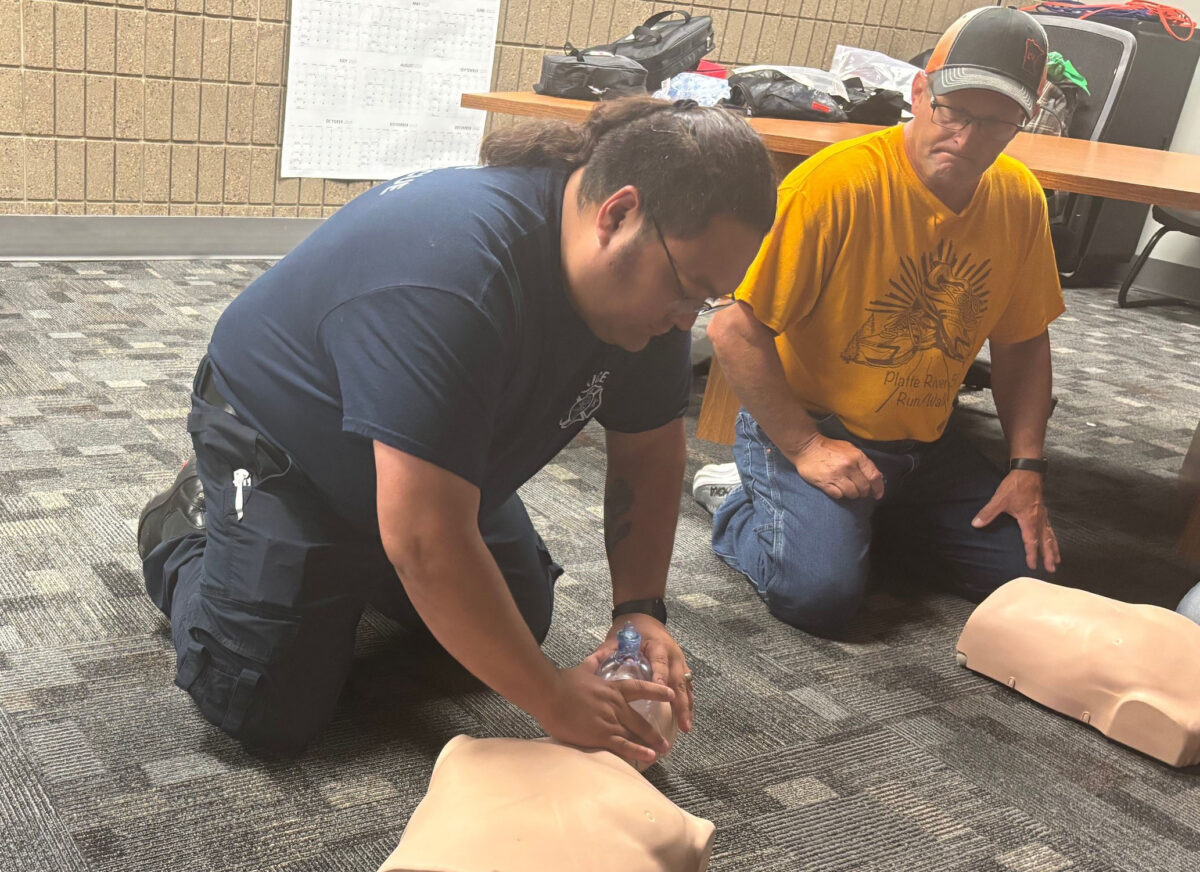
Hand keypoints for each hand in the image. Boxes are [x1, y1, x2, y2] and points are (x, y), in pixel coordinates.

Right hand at [533, 658, 674, 765]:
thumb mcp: (583, 669)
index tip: (670, 694)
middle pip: (640, 720)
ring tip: (661, 752)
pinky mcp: (601, 734)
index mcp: (612, 689)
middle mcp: (615, 705)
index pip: (640, 689)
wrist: (550, 693)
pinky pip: (623, 745)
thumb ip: (594, 664)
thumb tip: (598, 655)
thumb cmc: (562, 682)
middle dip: (655, 733)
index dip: (656, 691)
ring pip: (634, 734)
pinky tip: (648, 756)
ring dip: (650, 744)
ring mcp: (609, 720)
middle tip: (666, 742)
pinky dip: (637, 751)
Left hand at [593, 614, 693, 733]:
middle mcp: (672, 654)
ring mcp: (679, 661)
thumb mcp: (617, 637)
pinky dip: (687, 701)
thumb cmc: (631, 628)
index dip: (661, 679)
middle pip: (678, 680)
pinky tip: (686, 718)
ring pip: (686, 685)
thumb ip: (606, 651)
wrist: (643, 616)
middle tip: (682, 723)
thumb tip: (591, 665)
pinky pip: (687, 686)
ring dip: (687, 706)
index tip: (663, 695)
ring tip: (686, 727)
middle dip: (680, 703)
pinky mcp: (680, 666)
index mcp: (656, 646)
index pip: (660, 663)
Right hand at [788, 433, 883, 500]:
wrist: (806, 446)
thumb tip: (876, 476)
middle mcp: (848, 466)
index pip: (874, 476)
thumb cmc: (829, 447)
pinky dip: (839, 495)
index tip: (877, 494)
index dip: (878, 488)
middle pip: (864, 487)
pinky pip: (838, 495)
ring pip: (852, 493)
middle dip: (864, 492)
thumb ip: (863, 462)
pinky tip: (837, 490)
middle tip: (860, 492)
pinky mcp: (824, 482)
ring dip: (852, 494)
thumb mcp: (849, 449)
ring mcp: (836, 475)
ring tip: (847, 490)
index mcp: (856, 456)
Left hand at [972, 469, 1058, 571]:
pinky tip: (1052, 540)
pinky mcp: (1042, 510)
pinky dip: (1052, 537)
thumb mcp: (999, 500)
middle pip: (1046, 541)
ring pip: (1050, 535)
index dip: (1032, 554)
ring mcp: (1042, 515)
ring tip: (1058, 560)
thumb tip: (976, 524)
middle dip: (1049, 556)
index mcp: (1029, 520)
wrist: (1028, 472)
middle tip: (1052, 569)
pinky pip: (1050, 528)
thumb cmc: (1015, 486)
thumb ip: (988, 513)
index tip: (1032, 565)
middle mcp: (1039, 520)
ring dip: (1054, 548)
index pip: (1031, 541)